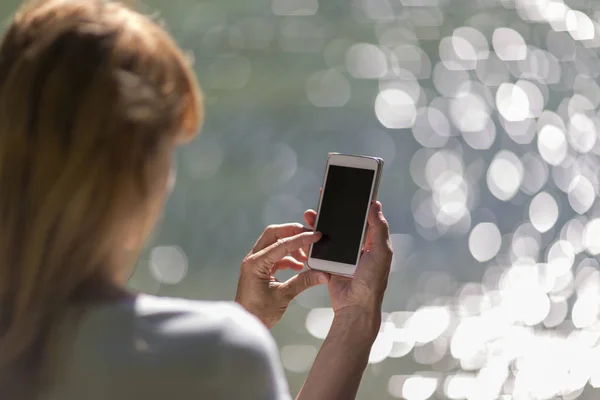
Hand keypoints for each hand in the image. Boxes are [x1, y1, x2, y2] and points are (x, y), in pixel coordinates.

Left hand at [235, 224, 330, 328]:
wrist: (247, 324)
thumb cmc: (259, 313)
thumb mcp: (284, 296)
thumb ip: (304, 282)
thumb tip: (323, 274)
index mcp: (256, 263)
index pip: (281, 244)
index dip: (301, 239)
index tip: (316, 235)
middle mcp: (253, 259)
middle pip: (274, 234)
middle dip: (293, 232)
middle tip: (310, 236)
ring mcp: (255, 263)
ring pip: (274, 242)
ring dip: (291, 246)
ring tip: (305, 257)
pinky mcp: (259, 268)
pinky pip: (275, 255)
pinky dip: (288, 257)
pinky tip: (299, 266)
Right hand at [304, 201, 392, 333]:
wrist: (355, 306)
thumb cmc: (372, 281)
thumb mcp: (381, 252)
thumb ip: (378, 228)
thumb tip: (375, 205)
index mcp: (373, 242)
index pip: (365, 218)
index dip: (357, 204)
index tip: (348, 190)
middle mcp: (358, 247)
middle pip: (344, 223)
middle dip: (334, 211)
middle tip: (324, 197)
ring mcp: (342, 254)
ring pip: (329, 233)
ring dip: (319, 222)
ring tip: (310, 213)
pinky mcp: (328, 262)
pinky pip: (319, 247)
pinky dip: (312, 238)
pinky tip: (306, 229)